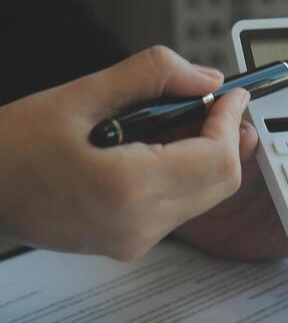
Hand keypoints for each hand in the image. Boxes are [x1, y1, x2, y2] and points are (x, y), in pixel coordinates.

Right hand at [0, 46, 251, 259]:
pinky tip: (161, 146)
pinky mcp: (128, 245)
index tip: (231, 94)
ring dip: (207, 157)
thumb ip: (152, 76)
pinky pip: (178, 209)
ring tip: (183, 119)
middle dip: (227, 140)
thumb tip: (207, 79)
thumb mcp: (81, 95)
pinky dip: (184, 174)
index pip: (215, 159)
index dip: (231, 120)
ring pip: (205, 198)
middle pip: (221, 184)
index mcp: (127, 188)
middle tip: (217, 104)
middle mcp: (137, 226)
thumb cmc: (13, 145)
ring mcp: (134, 242)